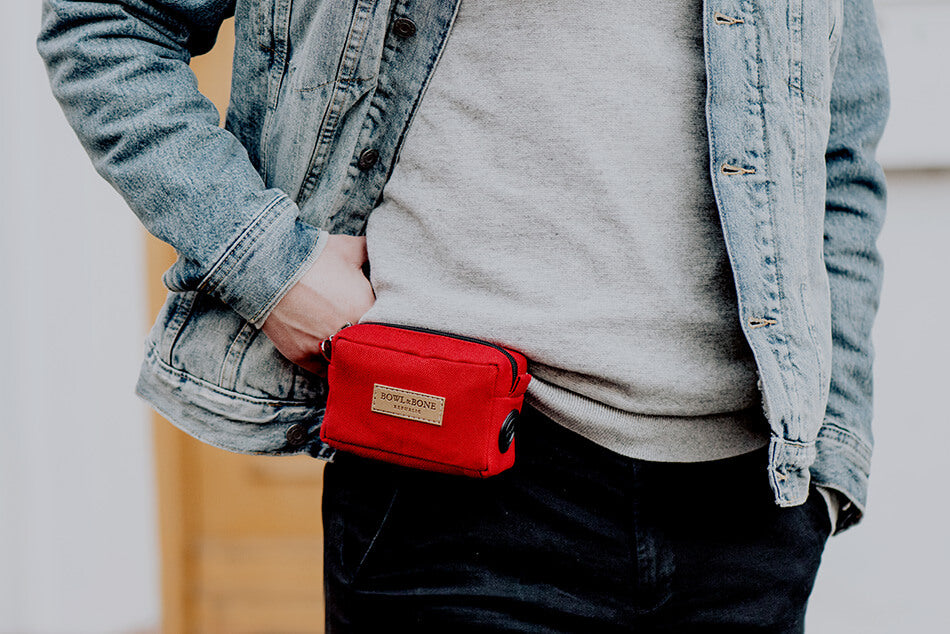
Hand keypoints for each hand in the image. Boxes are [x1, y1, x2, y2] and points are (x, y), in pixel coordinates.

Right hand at [261, 234, 373, 373]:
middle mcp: (350, 334)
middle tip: (361, 332)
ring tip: (344, 345)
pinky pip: (324, 371)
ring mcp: (326, 348)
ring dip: (348, 357)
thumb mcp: (350, 248)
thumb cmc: (314, 256)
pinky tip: (327, 353)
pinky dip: (327, 364)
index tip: (377, 317)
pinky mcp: (304, 357)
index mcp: (367, 310)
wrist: (269, 268)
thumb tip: (384, 250)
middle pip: (368, 348)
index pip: (387, 326)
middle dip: (367, 341)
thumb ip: (372, 253)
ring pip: (347, 363)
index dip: (383, 322)